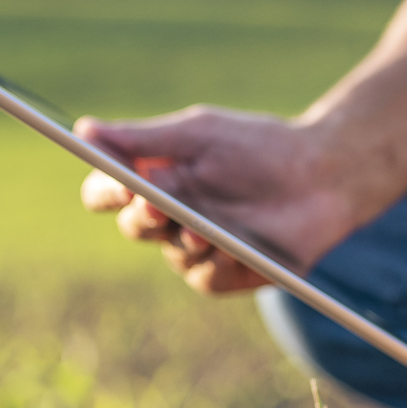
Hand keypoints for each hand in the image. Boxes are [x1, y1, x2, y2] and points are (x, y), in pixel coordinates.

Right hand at [75, 108, 359, 293]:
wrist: (323, 175)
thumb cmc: (259, 146)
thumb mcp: (199, 134)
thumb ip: (142, 138)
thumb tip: (83, 131)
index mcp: (152, 178)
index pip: (106, 191)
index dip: (106, 190)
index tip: (118, 184)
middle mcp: (167, 216)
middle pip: (132, 226)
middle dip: (144, 216)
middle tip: (158, 206)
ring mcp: (192, 248)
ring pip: (170, 252)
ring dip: (187, 237)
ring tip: (208, 226)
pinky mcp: (222, 275)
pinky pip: (203, 276)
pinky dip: (217, 262)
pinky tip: (236, 248)